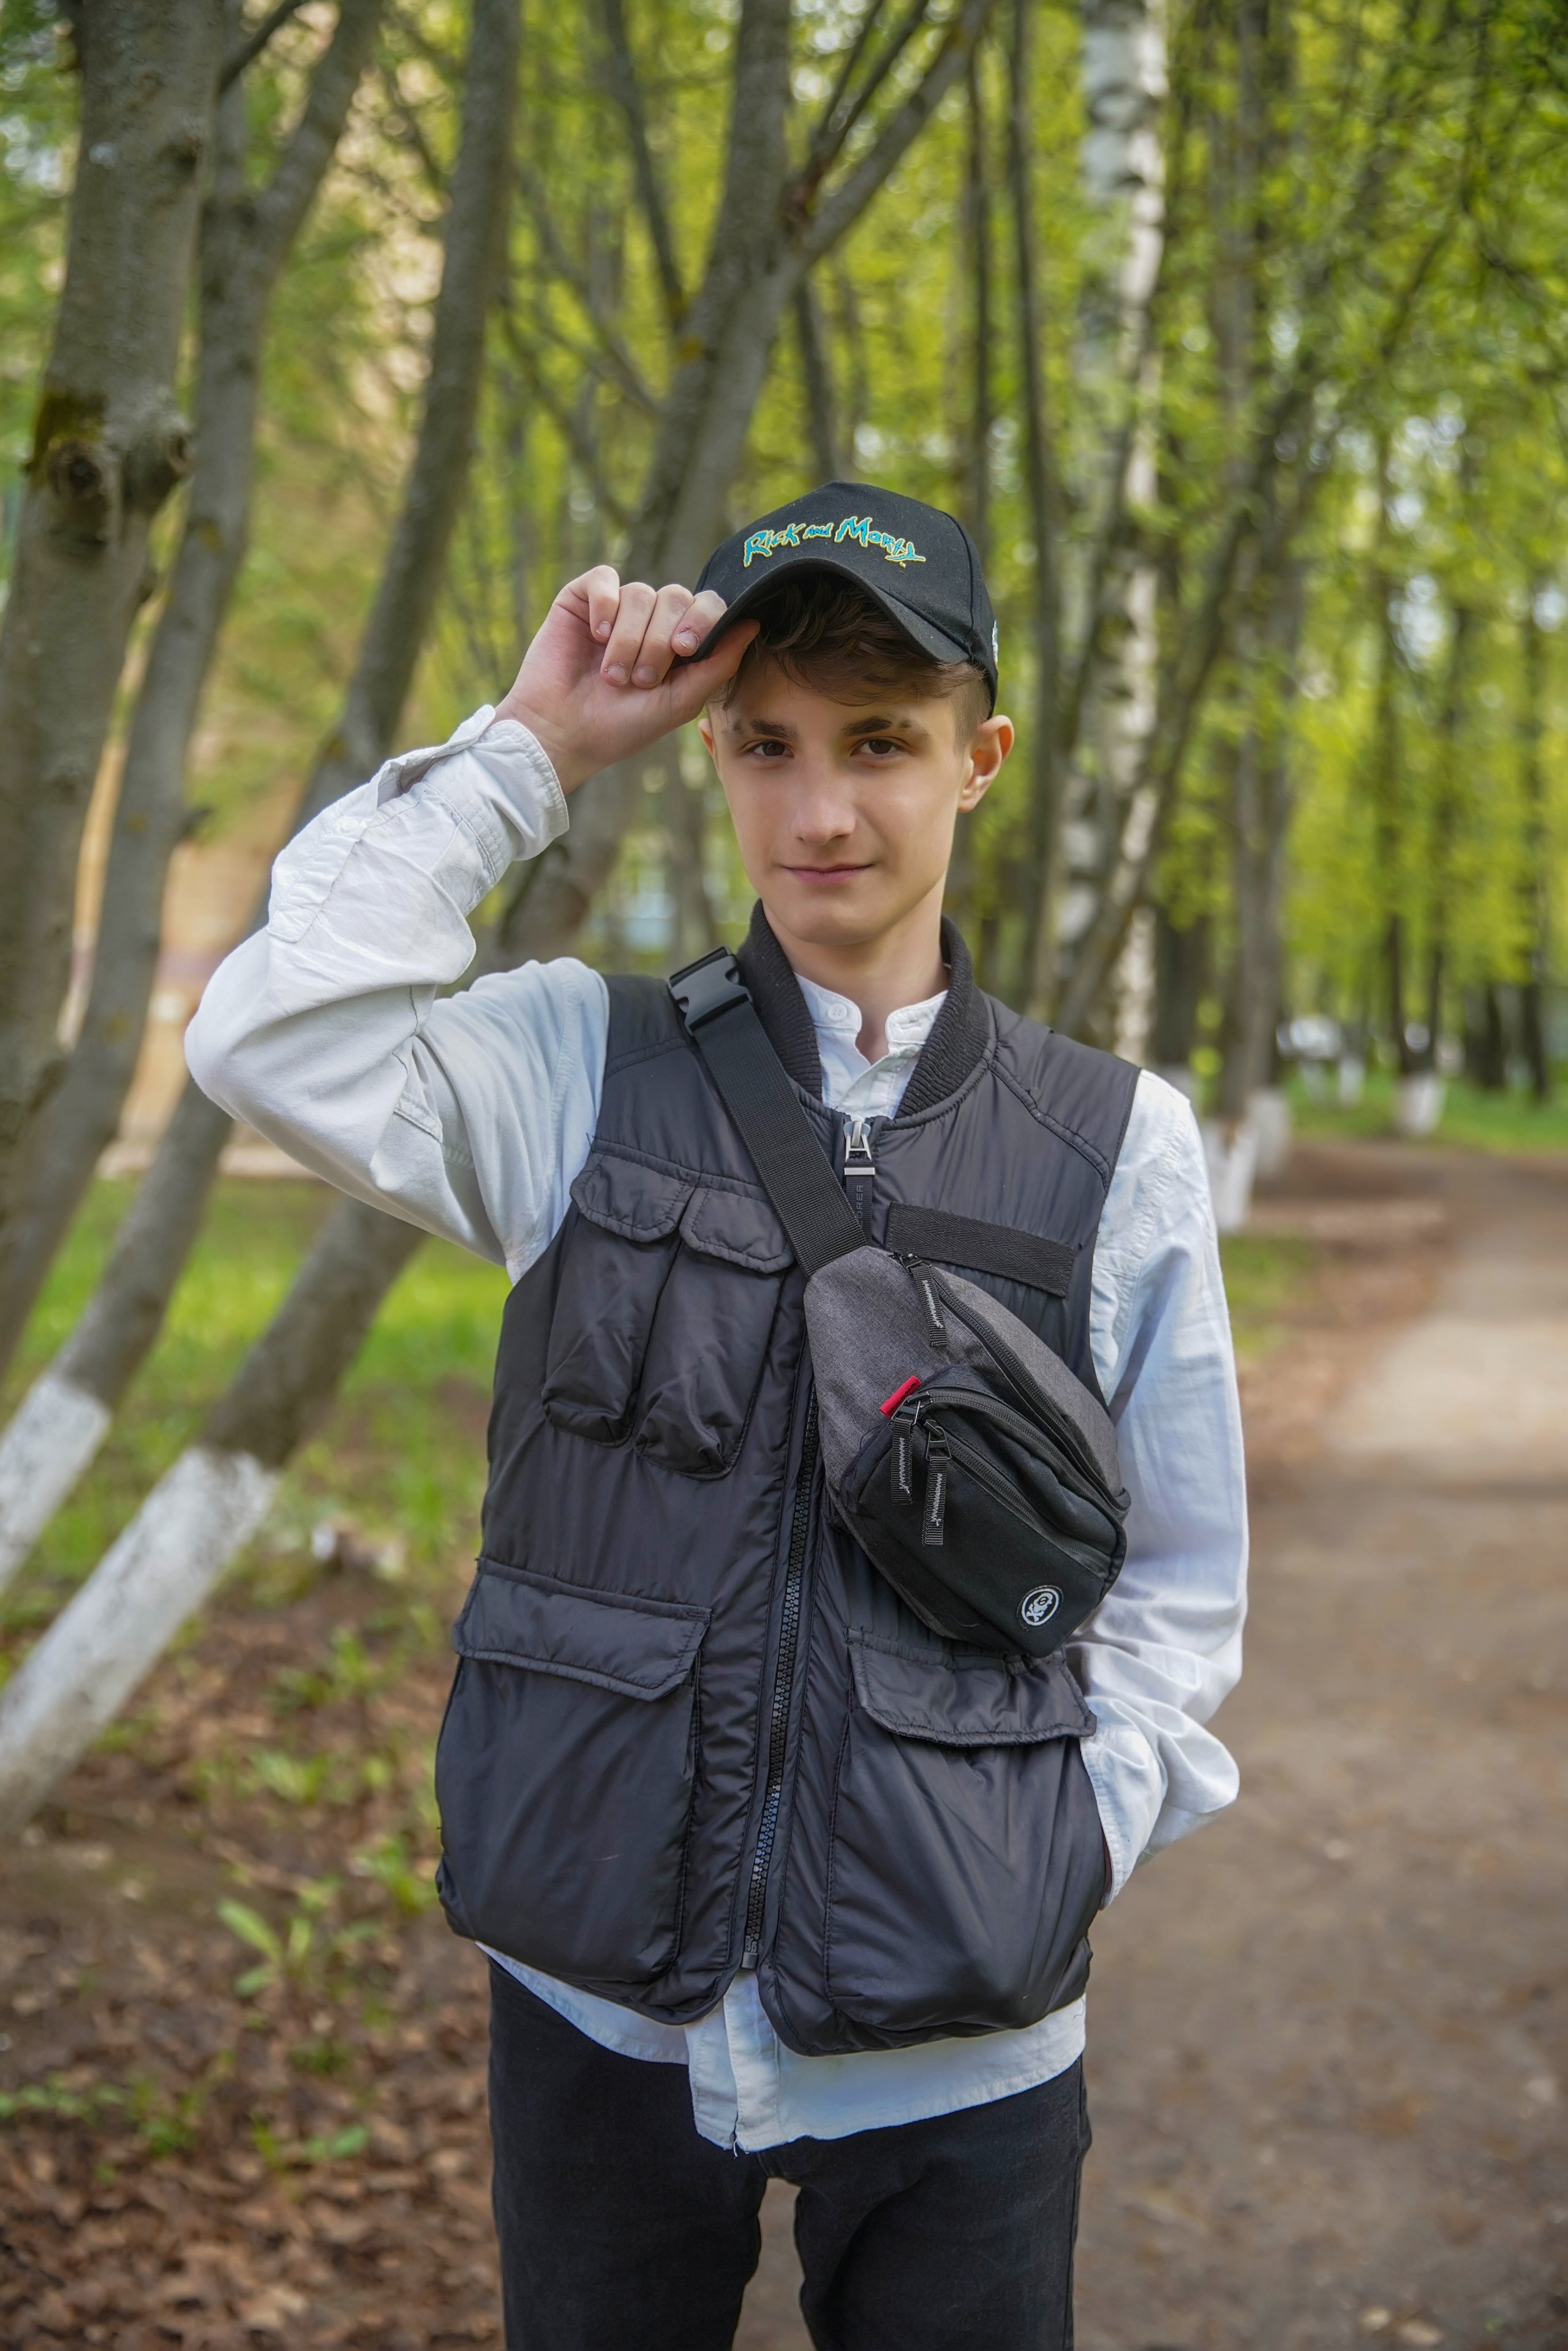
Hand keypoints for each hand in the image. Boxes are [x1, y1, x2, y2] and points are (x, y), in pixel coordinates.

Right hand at [494, 567, 756, 793]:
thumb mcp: (679, 702)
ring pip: (641, 593)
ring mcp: (616, 609)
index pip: (707, 608)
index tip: (684, 650)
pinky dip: (605, 606)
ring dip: (630, 639)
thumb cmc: (620, 726)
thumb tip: (753, 623)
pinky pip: (605, 578)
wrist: (561, 734)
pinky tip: (596, 636)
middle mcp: (650, 622)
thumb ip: (719, 664)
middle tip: (640, 680)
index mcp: (679, 644)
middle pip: (676, 597)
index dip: (703, 620)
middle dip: (660, 641)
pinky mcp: (582, 600)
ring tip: (613, 676)